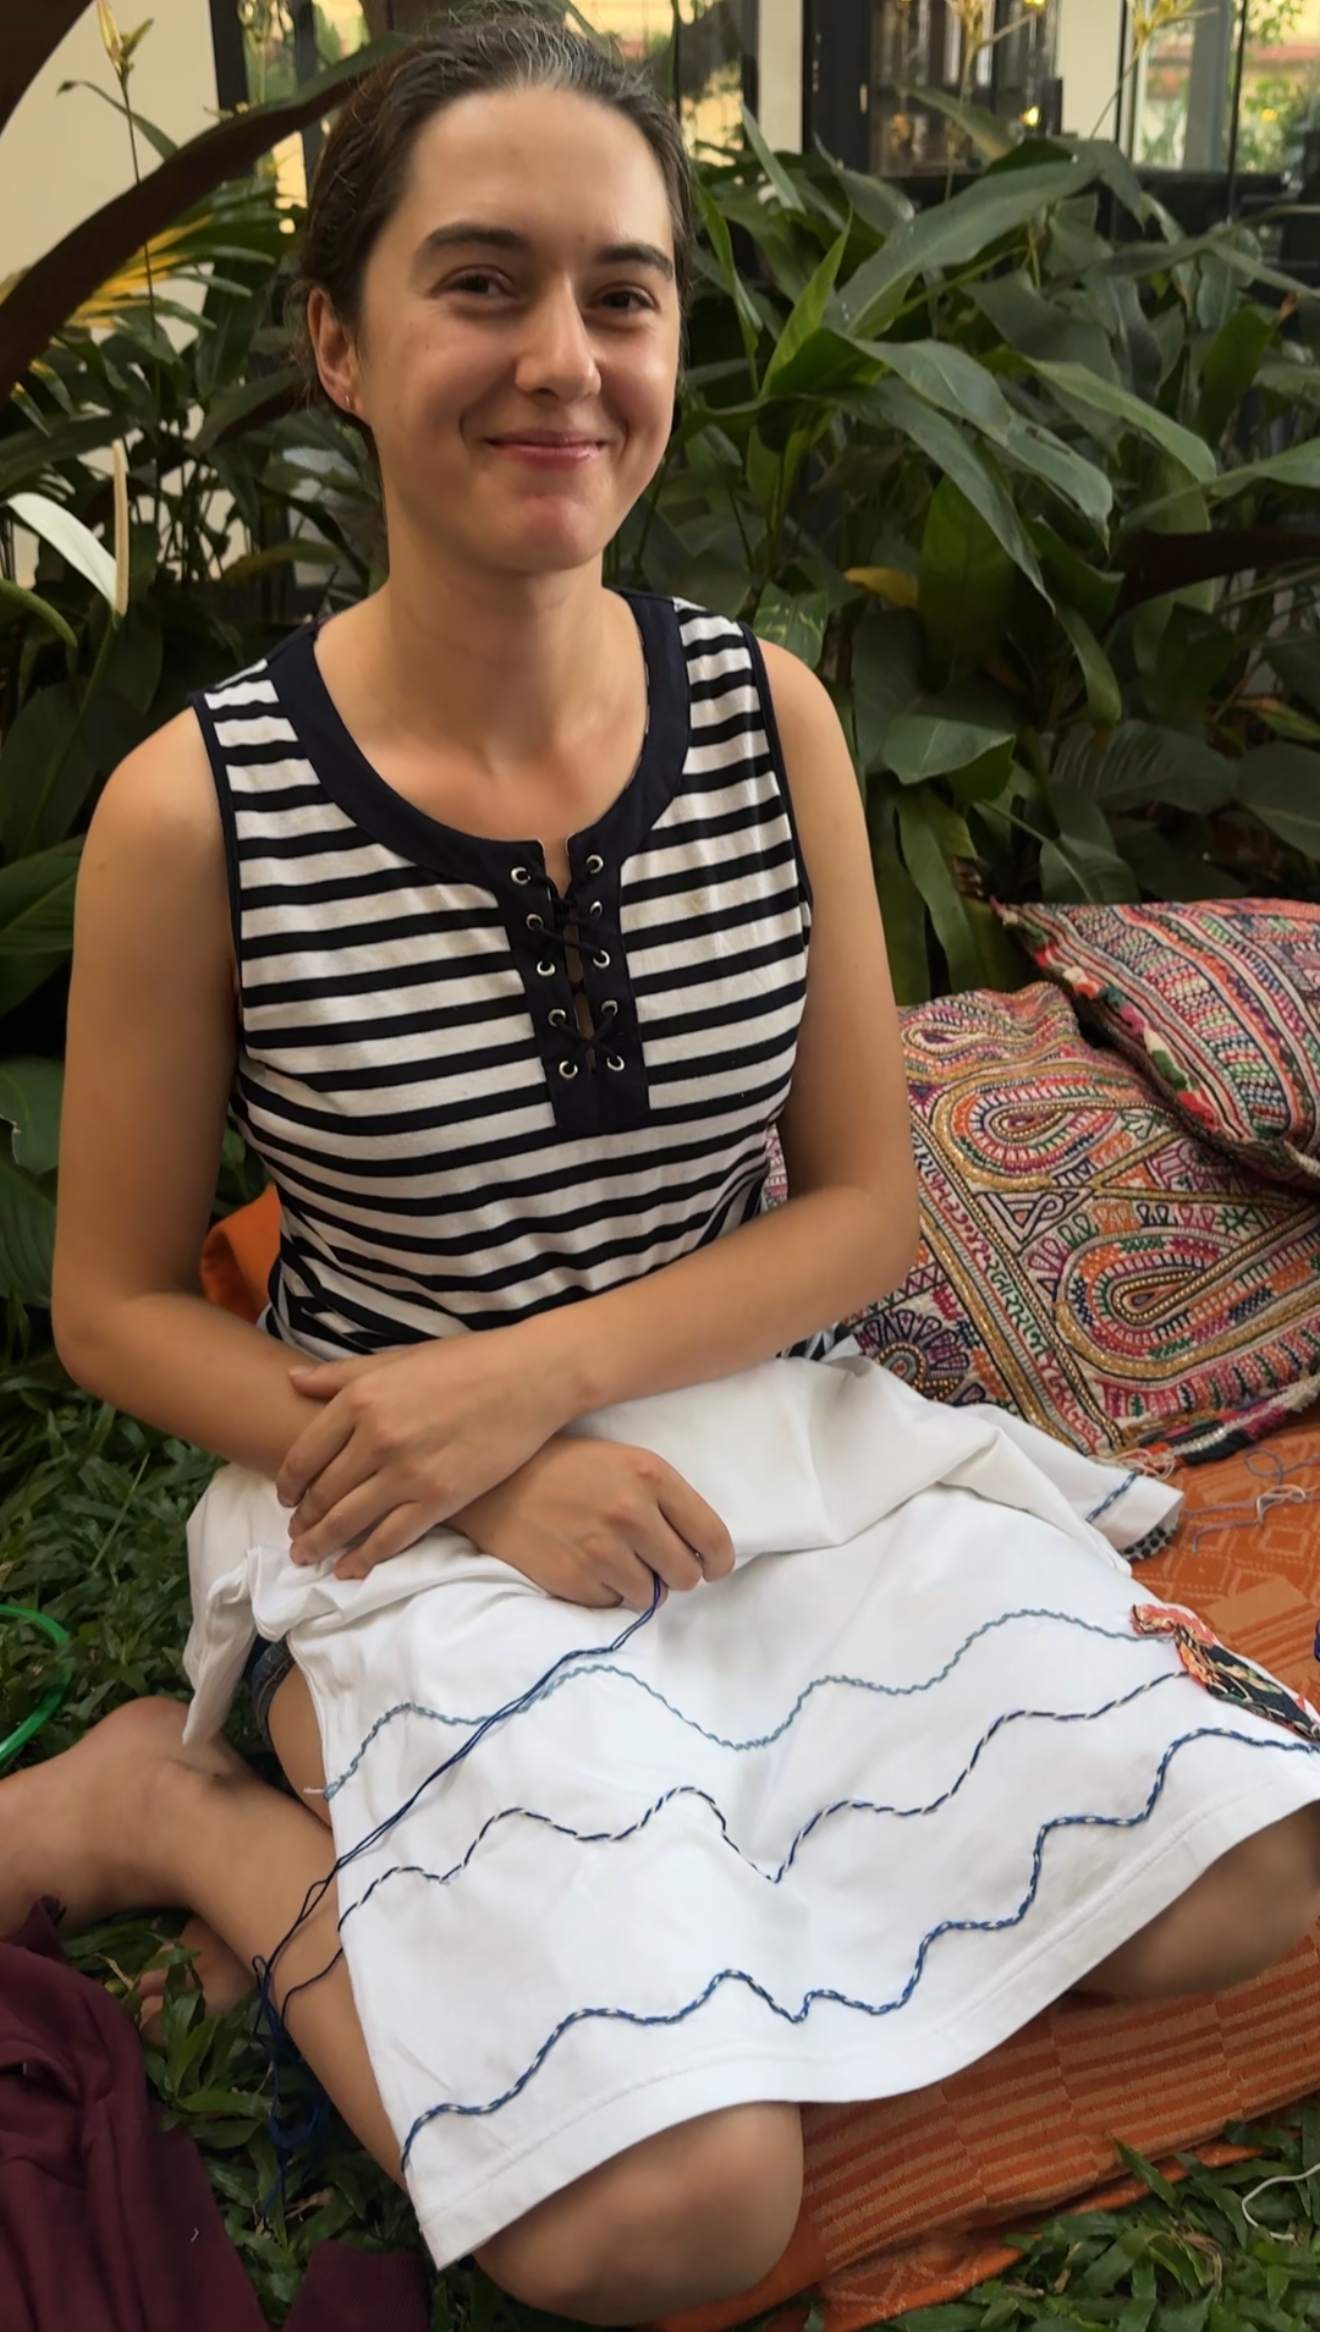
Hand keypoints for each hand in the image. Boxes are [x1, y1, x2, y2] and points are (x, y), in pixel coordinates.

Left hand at [277, 1332, 567, 1577]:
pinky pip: (391, 1538)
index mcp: (360, 1400)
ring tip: (309, 1557)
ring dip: (322, 1544)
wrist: (529, 1377)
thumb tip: (292, 1379)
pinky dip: (364, 1559)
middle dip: (303, 1519)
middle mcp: (376, 1438)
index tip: (285, 1498)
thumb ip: (343, 1375)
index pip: (305, 1454)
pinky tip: (350, 1570)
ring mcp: (408, 1472)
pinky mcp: (441, 1498)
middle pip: (323, 1492)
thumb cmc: (466, 1361)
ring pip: (348, 1521)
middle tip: (295, 1535)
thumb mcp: (398, 1358)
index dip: (288, 1483)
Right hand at [453, 1435, 735, 1610]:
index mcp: (651, 1475)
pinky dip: (604, 1592)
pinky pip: (613, 1604)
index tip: (712, 1568)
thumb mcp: (625, 1463)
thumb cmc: (567, 1469)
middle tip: (653, 1562)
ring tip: (610, 1559)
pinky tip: (584, 1565)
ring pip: (651, 1596)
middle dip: (674, 1574)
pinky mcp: (574, 1579)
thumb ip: (666, 1501)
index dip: (718, 1561)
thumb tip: (701, 1554)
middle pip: (686, 1575)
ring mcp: (602, 1549)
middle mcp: (631, 1512)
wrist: (496, 1484)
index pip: (712, 1537)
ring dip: (638, 1585)